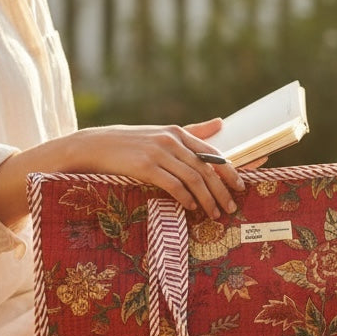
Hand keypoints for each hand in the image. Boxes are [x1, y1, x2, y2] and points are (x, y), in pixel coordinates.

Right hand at [70, 120, 245, 217]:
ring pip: (192, 178)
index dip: (230, 170)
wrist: (95, 146)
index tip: (241, 185)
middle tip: (231, 206)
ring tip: (215, 213)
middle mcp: (171, 140)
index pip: (212, 152)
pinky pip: (172, 184)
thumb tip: (220, 122)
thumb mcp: (162, 133)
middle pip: (205, 168)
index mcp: (177, 132)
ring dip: (207, 198)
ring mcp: (158, 153)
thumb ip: (192, 131)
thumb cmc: (131, 143)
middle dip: (222, 189)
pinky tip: (191, 208)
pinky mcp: (144, 166)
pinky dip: (185, 197)